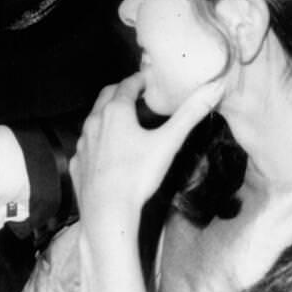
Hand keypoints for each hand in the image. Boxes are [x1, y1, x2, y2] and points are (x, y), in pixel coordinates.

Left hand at [70, 75, 222, 239]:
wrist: (107, 211)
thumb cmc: (138, 175)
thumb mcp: (168, 142)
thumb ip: (191, 114)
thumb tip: (214, 87)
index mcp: (115, 112)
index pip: (127, 85)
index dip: (140, 80)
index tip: (150, 80)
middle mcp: (94, 122)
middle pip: (106, 96)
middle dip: (122, 91)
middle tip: (138, 94)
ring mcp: (82, 143)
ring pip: (94, 119)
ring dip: (108, 113)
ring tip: (125, 119)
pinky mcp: (77, 162)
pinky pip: (86, 143)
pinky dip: (98, 138)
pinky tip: (108, 148)